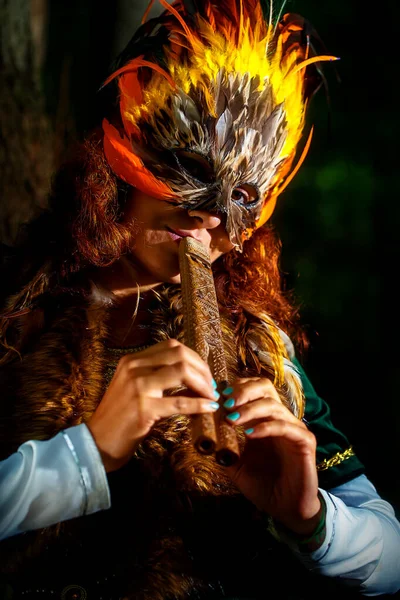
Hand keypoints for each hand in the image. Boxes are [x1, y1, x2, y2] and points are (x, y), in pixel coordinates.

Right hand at [87, 339, 218, 471]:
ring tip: (212, 396)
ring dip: (203, 384)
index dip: (193, 357)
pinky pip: (180, 402)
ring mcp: (138, 387)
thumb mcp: (133, 388)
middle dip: (202, 369)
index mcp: (132, 360)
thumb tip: (192, 376)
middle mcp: (134, 368)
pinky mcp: (144, 409)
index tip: (203, 373)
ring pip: (182, 372)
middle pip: (180, 355)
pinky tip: (209, 408)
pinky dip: (199, 404)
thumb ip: (156, 377)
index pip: (171, 346)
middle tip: (211, 386)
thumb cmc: (118, 417)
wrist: (96, 442)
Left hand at [222, 377, 320, 535]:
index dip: (236, 388)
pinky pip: (286, 427)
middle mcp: (280, 419)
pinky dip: (266, 427)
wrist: (287, 510)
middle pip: (265, 388)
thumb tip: (201, 437)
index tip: (217, 397)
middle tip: (226, 402)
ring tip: (232, 420)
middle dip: (243, 391)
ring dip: (250, 409)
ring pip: (273, 406)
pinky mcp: (305, 442)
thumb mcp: (236, 466)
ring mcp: (294, 428)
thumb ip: (223, 449)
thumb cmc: (263, 486)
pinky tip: (250, 434)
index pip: (253, 389)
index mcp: (264, 420)